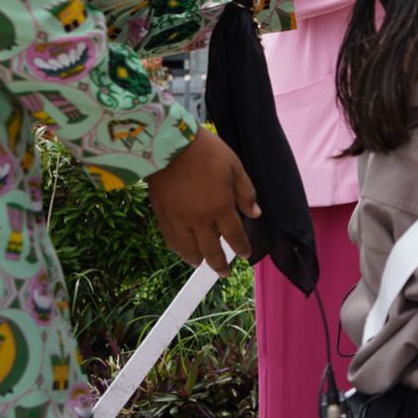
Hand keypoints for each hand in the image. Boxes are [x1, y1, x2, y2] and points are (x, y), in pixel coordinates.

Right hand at [146, 127, 258, 274]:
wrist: (167, 144)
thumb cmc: (206, 152)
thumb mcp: (234, 167)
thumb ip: (245, 193)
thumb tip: (255, 214)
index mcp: (220, 207)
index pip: (234, 236)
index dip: (241, 247)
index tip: (246, 255)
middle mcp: (199, 219)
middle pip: (210, 251)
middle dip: (219, 265)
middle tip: (224, 274)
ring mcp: (178, 219)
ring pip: (187, 250)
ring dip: (197, 260)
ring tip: (201, 264)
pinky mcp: (161, 215)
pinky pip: (170, 239)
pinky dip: (177, 249)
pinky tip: (181, 250)